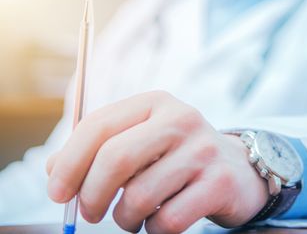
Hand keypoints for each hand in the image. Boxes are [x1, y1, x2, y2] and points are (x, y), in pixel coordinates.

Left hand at [46, 91, 268, 232]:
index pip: (99, 125)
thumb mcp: (142, 141)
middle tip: (89, 214)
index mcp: (155, 102)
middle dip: (92, 195)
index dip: (69, 163)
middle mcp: (181, 119)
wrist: (238, 169)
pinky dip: (154, 231)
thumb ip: (100, 149)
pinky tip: (159, 222)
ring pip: (140, 197)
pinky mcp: (219, 182)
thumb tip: (53, 171)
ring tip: (132, 217)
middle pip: (116, 158)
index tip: (57, 193)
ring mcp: (203, 150)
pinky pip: (168, 220)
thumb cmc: (176, 157)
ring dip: (125, 218)